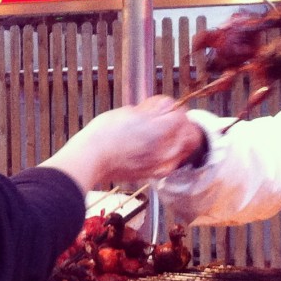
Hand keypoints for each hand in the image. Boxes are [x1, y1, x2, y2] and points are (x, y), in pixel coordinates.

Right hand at [43, 96, 205, 192]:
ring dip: (176, 139)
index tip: (162, 107)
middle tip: (166, 119)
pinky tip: (153, 148)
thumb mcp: (130, 112)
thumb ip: (153, 110)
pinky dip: (168, 154)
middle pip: (189, 134)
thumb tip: (165, 106)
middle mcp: (167, 150)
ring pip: (184, 150)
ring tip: (159, 133)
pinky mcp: (153, 174)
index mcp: (163, 130)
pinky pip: (171, 162)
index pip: (181, 115)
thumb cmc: (105, 135)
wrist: (91, 159)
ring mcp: (161, 164)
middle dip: (180, 124)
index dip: (171, 108)